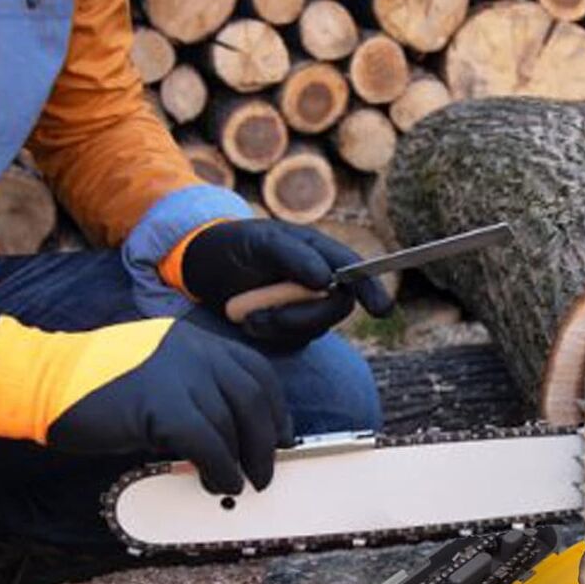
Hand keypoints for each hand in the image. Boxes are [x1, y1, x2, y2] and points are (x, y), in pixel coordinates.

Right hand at [0, 316, 292, 495]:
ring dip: (242, 462)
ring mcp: (178, 375)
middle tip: (264, 471)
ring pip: (233, 424)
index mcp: (192, 340)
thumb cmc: (91, 384)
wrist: (43, 379)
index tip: (281, 435)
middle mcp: (192, 351)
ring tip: (236, 484)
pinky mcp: (162, 406)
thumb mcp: (151, 371)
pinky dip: (221, 470)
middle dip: (266, 440)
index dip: (275, 408)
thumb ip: (189, 388)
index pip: (255, 370)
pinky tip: (218, 484)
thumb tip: (224, 430)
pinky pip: (209, 445)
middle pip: (253, 398)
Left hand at [180, 220, 393, 350]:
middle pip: (336, 308)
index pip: (355, 271)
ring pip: (313, 328)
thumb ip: (294, 256)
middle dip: (302, 317)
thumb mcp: (260, 242)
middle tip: (262, 316)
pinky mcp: (291, 329)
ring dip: (279, 326)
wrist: (202, 269)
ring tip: (248, 315)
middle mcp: (320, 281)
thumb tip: (328, 280)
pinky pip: (294, 341)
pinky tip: (248, 322)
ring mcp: (306, 306)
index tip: (381, 310)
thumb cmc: (233, 247)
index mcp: (319, 252)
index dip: (372, 289)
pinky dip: (270, 335)